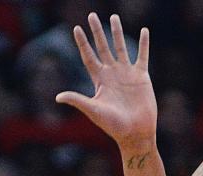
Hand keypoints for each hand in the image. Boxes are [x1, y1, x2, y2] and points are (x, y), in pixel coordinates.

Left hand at [56, 13, 154, 148]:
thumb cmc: (113, 126)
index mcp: (99, 80)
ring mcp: (127, 74)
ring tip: (114, 17)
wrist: (135, 133)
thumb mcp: (94, 111)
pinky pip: (142, 56)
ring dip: (117, 32)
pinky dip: (144, 44)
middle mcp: (112, 74)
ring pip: (120, 47)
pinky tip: (144, 31)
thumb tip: (57, 97)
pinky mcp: (142, 77)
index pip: (88, 57)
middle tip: (91, 15)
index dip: (82, 43)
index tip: (76, 28)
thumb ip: (77, 100)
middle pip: (102, 47)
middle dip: (97, 32)